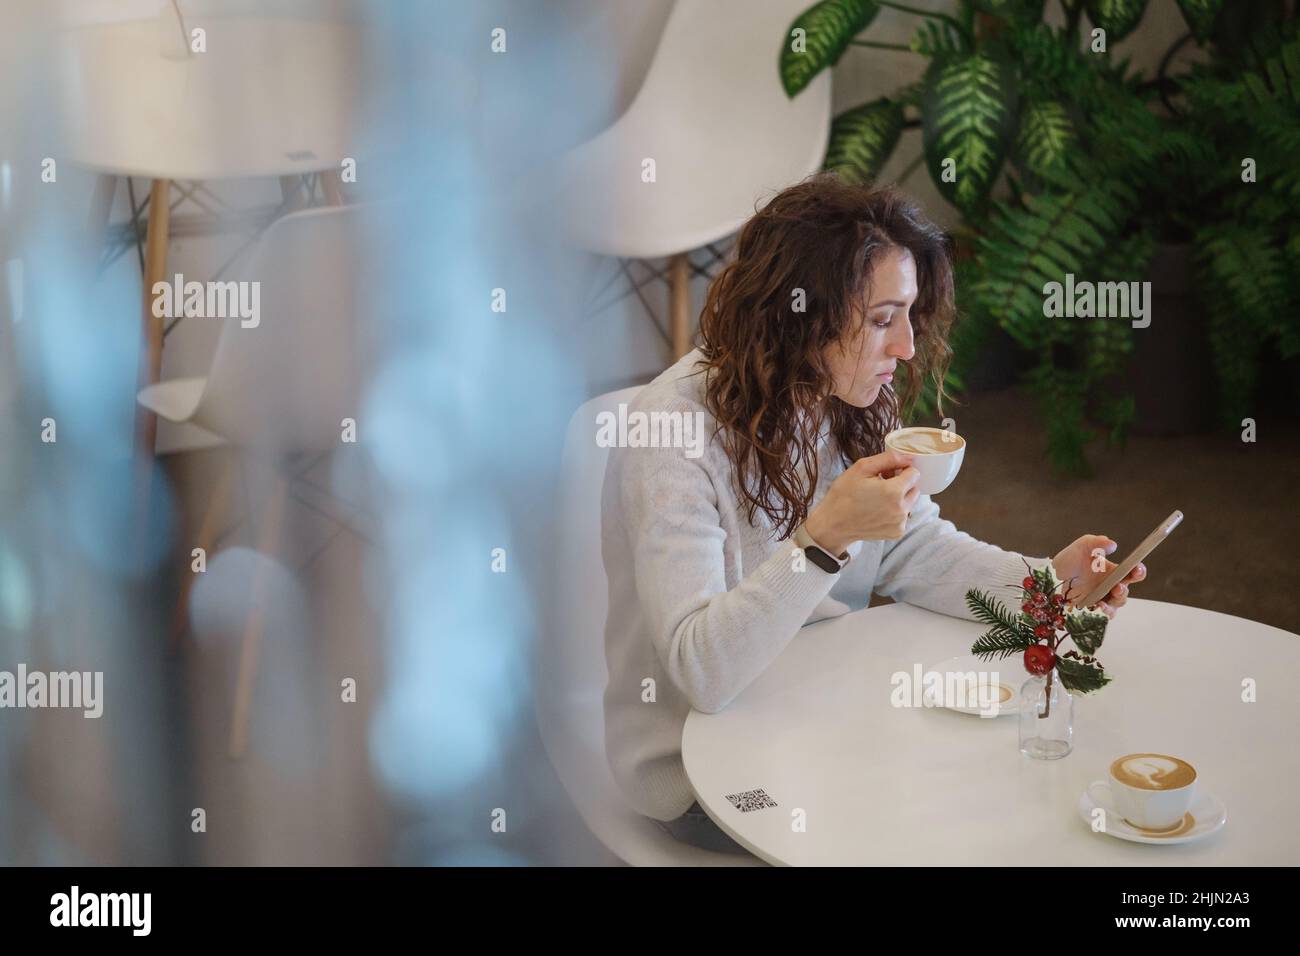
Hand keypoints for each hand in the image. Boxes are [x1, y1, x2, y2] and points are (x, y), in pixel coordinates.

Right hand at [804, 450, 920, 553]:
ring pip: (910, 503)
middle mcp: (901, 509)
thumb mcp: (861, 468)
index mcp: (894, 491)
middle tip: (881, 485)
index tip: (887, 473)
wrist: (833, 525)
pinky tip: (877, 512)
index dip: (901, 470)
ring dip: (899, 498)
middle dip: (902, 484)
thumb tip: (909, 457)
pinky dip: (894, 512)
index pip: (914, 473)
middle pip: (914, 488)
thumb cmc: (844, 495)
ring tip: (878, 499)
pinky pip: (903, 517)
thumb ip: (888, 459)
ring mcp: (900, 523)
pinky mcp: (897, 533)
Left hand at [1051, 534, 1146, 618]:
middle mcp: (1110, 586)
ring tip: (1105, 598)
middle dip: (1124, 590)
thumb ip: (1095, 542)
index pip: (1132, 572)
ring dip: (1115, 601)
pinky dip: (1105, 612)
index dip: (1138, 570)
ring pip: (1117, 603)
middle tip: (1118, 587)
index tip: (1136, 567)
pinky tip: (1098, 606)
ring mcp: (1103, 598)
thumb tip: (1112, 544)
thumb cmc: (1069, 561)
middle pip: (1125, 591)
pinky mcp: (1093, 608)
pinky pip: (1105, 614)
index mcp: (1113, 571)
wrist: (1050, 576)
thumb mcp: (1080, 547)